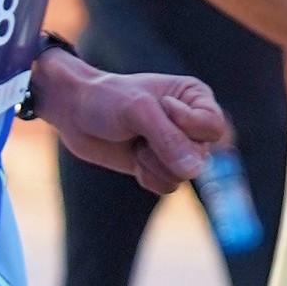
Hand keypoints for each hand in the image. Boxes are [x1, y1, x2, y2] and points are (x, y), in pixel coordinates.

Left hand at [38, 54, 228, 193]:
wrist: (74, 112)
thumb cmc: (106, 100)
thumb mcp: (138, 111)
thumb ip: (168, 139)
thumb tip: (195, 171)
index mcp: (196, 98)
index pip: (213, 127)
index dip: (187, 126)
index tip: (161, 107)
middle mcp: (191, 124)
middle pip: (200, 156)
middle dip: (164, 149)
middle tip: (140, 130)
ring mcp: (176, 148)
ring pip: (184, 176)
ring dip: (153, 163)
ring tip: (136, 143)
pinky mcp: (158, 167)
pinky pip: (167, 186)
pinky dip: (147, 176)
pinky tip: (133, 158)